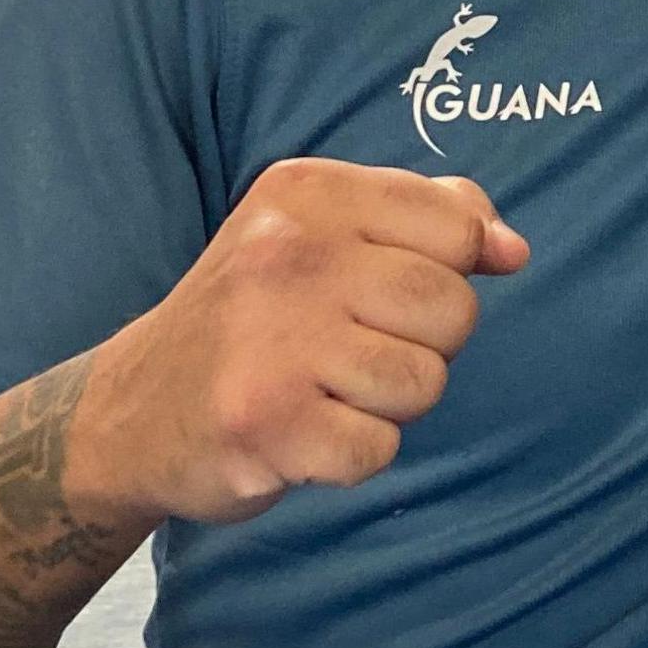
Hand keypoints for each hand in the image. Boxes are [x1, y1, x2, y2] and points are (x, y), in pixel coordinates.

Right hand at [67, 159, 528, 527]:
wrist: (134, 411)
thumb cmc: (259, 317)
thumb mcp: (329, 233)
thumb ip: (434, 219)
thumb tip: (514, 249)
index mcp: (308, 193)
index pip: (457, 228)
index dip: (448, 272)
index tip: (387, 291)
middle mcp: (287, 254)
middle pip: (453, 309)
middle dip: (425, 345)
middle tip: (351, 350)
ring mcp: (271, 340)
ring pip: (424, 383)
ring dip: (388, 404)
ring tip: (324, 389)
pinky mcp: (263, 423)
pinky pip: (379, 449)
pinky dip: (353, 455)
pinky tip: (304, 432)